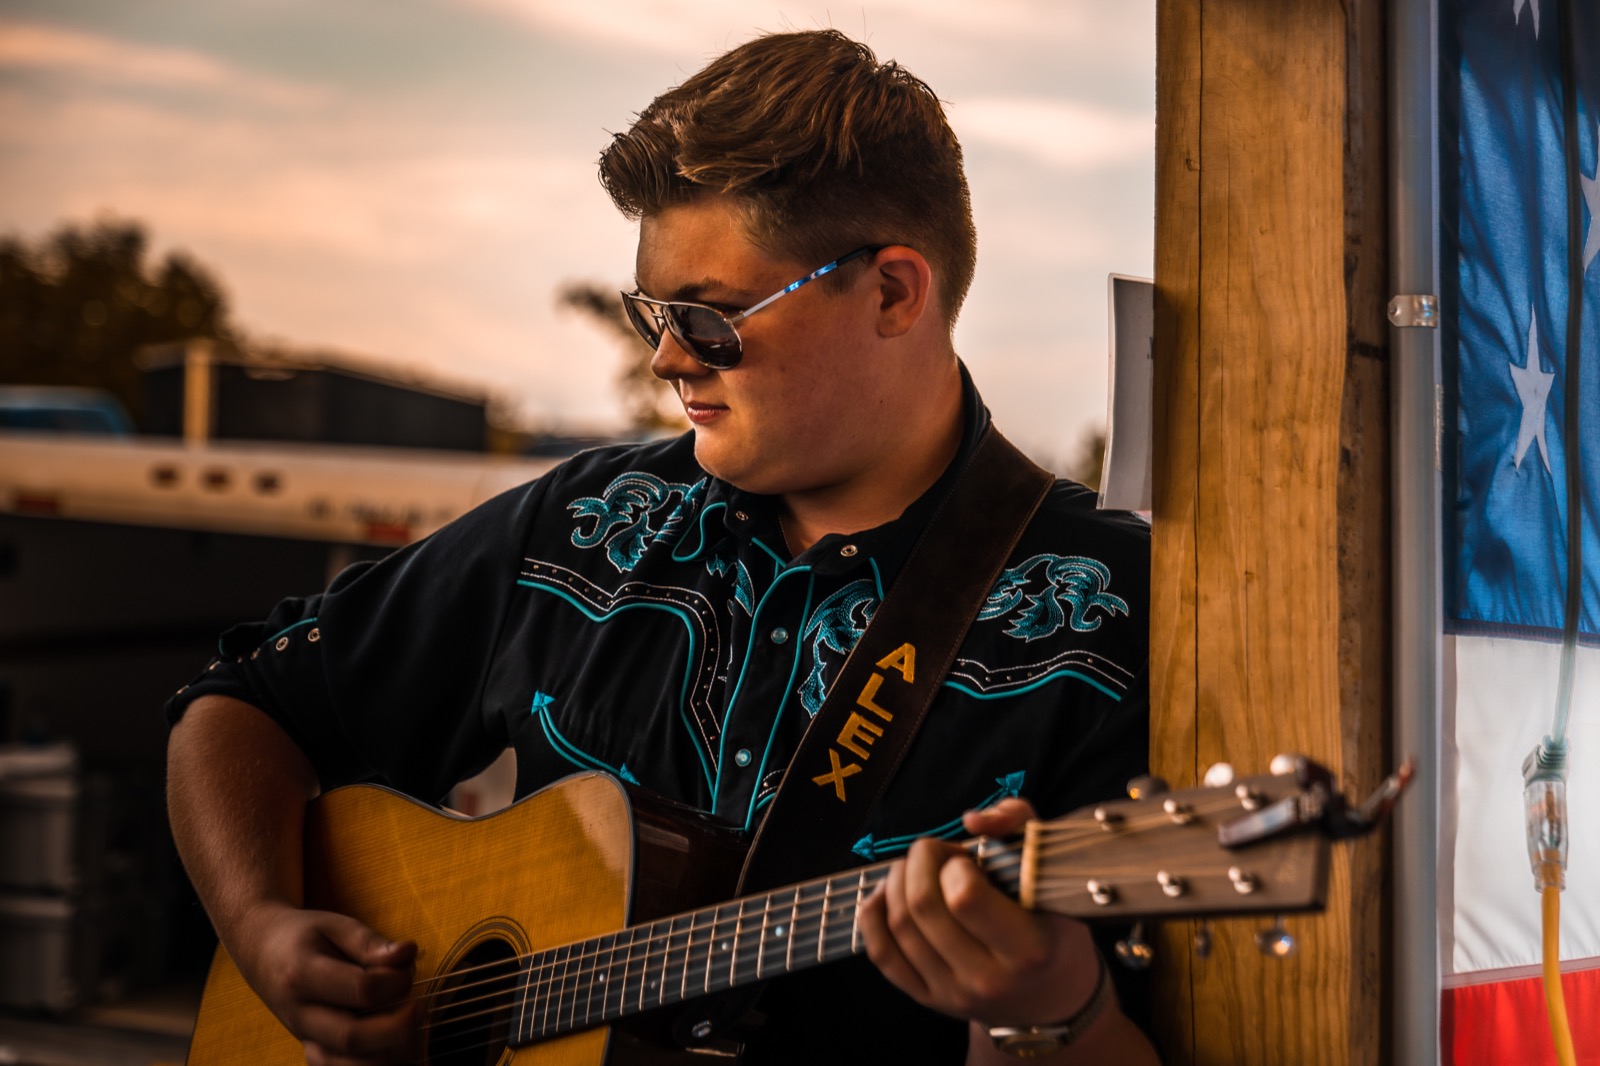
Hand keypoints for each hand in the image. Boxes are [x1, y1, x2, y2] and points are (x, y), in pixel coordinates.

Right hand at [232, 902, 418, 1065]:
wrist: (261, 951)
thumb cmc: (305, 935)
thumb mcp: (336, 925)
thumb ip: (371, 943)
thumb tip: (408, 953)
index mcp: (303, 975)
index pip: (360, 990)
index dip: (395, 984)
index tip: (407, 971)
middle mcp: (299, 1014)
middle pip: (352, 1038)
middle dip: (397, 1028)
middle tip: (419, 1007)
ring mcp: (303, 1038)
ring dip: (387, 1055)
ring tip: (408, 1029)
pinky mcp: (311, 1051)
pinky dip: (370, 1065)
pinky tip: (392, 1047)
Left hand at [858, 798, 1102, 1028]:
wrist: (1051, 993)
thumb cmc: (1050, 922)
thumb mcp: (1048, 869)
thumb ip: (1018, 823)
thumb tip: (972, 820)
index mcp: (1027, 948)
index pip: (964, 897)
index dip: (956, 865)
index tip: (967, 859)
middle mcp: (988, 979)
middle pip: (923, 906)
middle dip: (919, 861)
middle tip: (935, 853)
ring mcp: (954, 994)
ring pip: (899, 926)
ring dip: (896, 881)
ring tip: (915, 869)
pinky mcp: (928, 999)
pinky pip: (883, 954)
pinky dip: (873, 915)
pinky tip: (886, 894)